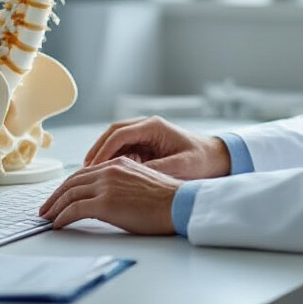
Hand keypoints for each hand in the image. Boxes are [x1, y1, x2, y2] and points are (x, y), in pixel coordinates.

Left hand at [39, 157, 180, 233]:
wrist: (179, 205)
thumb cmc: (167, 200)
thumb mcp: (141, 183)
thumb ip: (123, 185)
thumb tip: (111, 199)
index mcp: (118, 164)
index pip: (84, 173)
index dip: (68, 186)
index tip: (59, 196)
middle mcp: (109, 171)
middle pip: (71, 182)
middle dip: (55, 196)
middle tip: (46, 209)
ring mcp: (106, 186)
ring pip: (69, 195)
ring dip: (55, 208)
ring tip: (47, 218)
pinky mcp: (105, 203)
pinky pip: (74, 210)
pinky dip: (62, 218)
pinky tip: (58, 225)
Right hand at [84, 116, 231, 179]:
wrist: (218, 158)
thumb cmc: (203, 160)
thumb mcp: (180, 166)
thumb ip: (155, 169)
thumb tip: (130, 176)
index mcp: (154, 127)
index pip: (120, 134)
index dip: (104, 150)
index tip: (93, 166)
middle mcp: (147, 127)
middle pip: (113, 134)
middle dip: (97, 150)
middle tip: (85, 169)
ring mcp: (146, 136)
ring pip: (116, 142)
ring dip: (103, 156)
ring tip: (90, 173)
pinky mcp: (147, 146)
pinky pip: (124, 150)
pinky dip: (113, 160)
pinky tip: (107, 175)